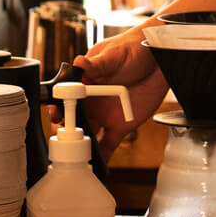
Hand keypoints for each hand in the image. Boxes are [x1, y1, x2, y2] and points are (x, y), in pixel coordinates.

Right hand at [64, 25, 166, 155]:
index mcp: (85, 81)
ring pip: (86, 135)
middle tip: (63, 138)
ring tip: (74, 158)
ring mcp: (105, 114)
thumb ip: (97, 63)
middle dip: (64, 131)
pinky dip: (101, 157)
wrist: (159, 58)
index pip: (66, 97)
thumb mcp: (114, 54)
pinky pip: (107, 144)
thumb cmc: (133, 49)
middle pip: (72, 119)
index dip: (58, 107)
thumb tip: (79, 62)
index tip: (56, 115)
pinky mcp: (121, 125)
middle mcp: (91, 100)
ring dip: (79, 147)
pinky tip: (96, 168)